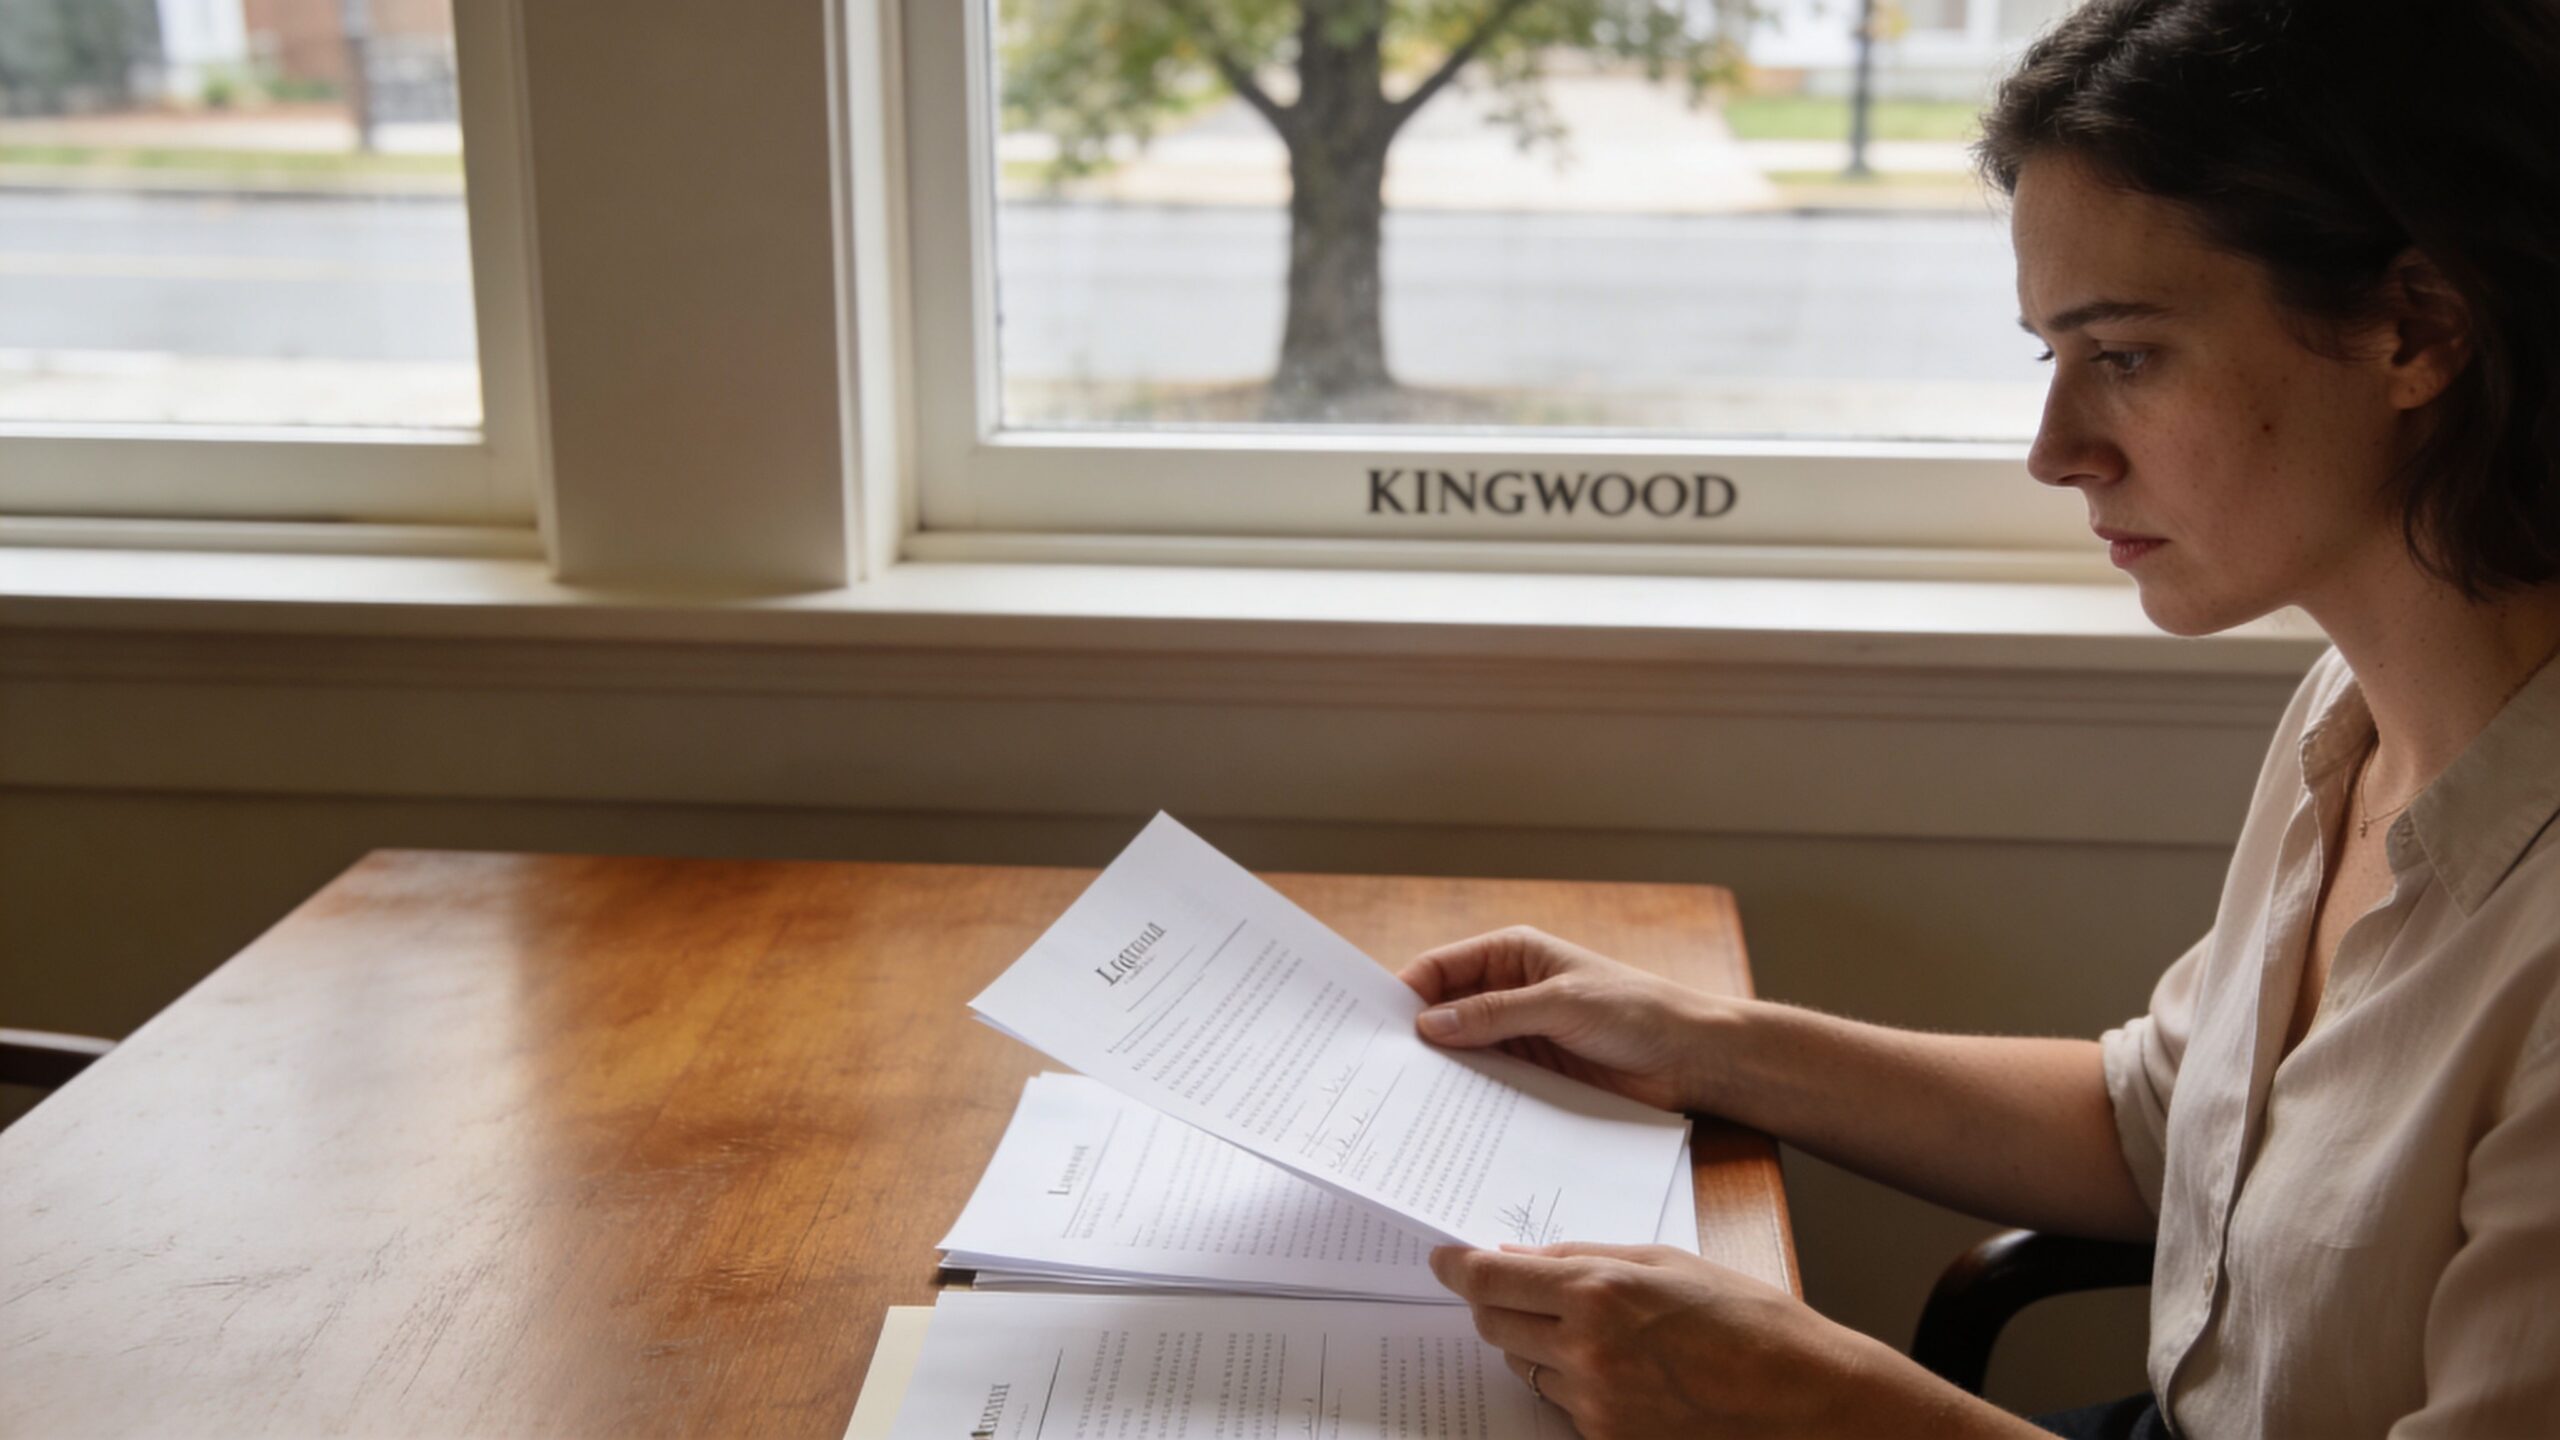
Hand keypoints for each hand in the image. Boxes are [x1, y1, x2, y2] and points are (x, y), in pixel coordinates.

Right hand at [1399, 926, 1720, 1112]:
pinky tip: (1447, 1118)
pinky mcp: (1533, 1075)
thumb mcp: (1562, 1004)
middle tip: (1378, 1071)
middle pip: (1444, 1012)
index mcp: (1512, 955)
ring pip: (1463, 1052)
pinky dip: (1468, 1097)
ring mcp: (1519, 1036)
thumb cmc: (1636, 1011)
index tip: (1373, 1026)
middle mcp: (1508, 993)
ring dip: (1440, 1072)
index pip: (1441, 968)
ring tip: (1403, 1101)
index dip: (1405, 993)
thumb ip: (1495, 1014)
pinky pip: (1488, 1084)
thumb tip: (1428, 1025)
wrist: (1691, 1058)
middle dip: (1415, 1037)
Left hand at [1429, 1242, 2020, 1439]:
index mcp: (1597, 1293)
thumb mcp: (1667, 1262)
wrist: (1805, 1400)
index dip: (1456, 1267)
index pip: (1488, 1280)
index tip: (1443, 1259)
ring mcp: (1595, 1406)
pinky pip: (1562, 1405)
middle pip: (1494, 1326)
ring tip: (1599, 1332)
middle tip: (1523, 1289)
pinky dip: (1574, 1383)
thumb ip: (1585, 1258)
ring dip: (1539, 1345)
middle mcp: (1585, 1353)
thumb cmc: (1751, 1320)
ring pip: (1525, 1367)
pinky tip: (1624, 1371)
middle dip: (1499, 1303)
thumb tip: (1520, 1258)